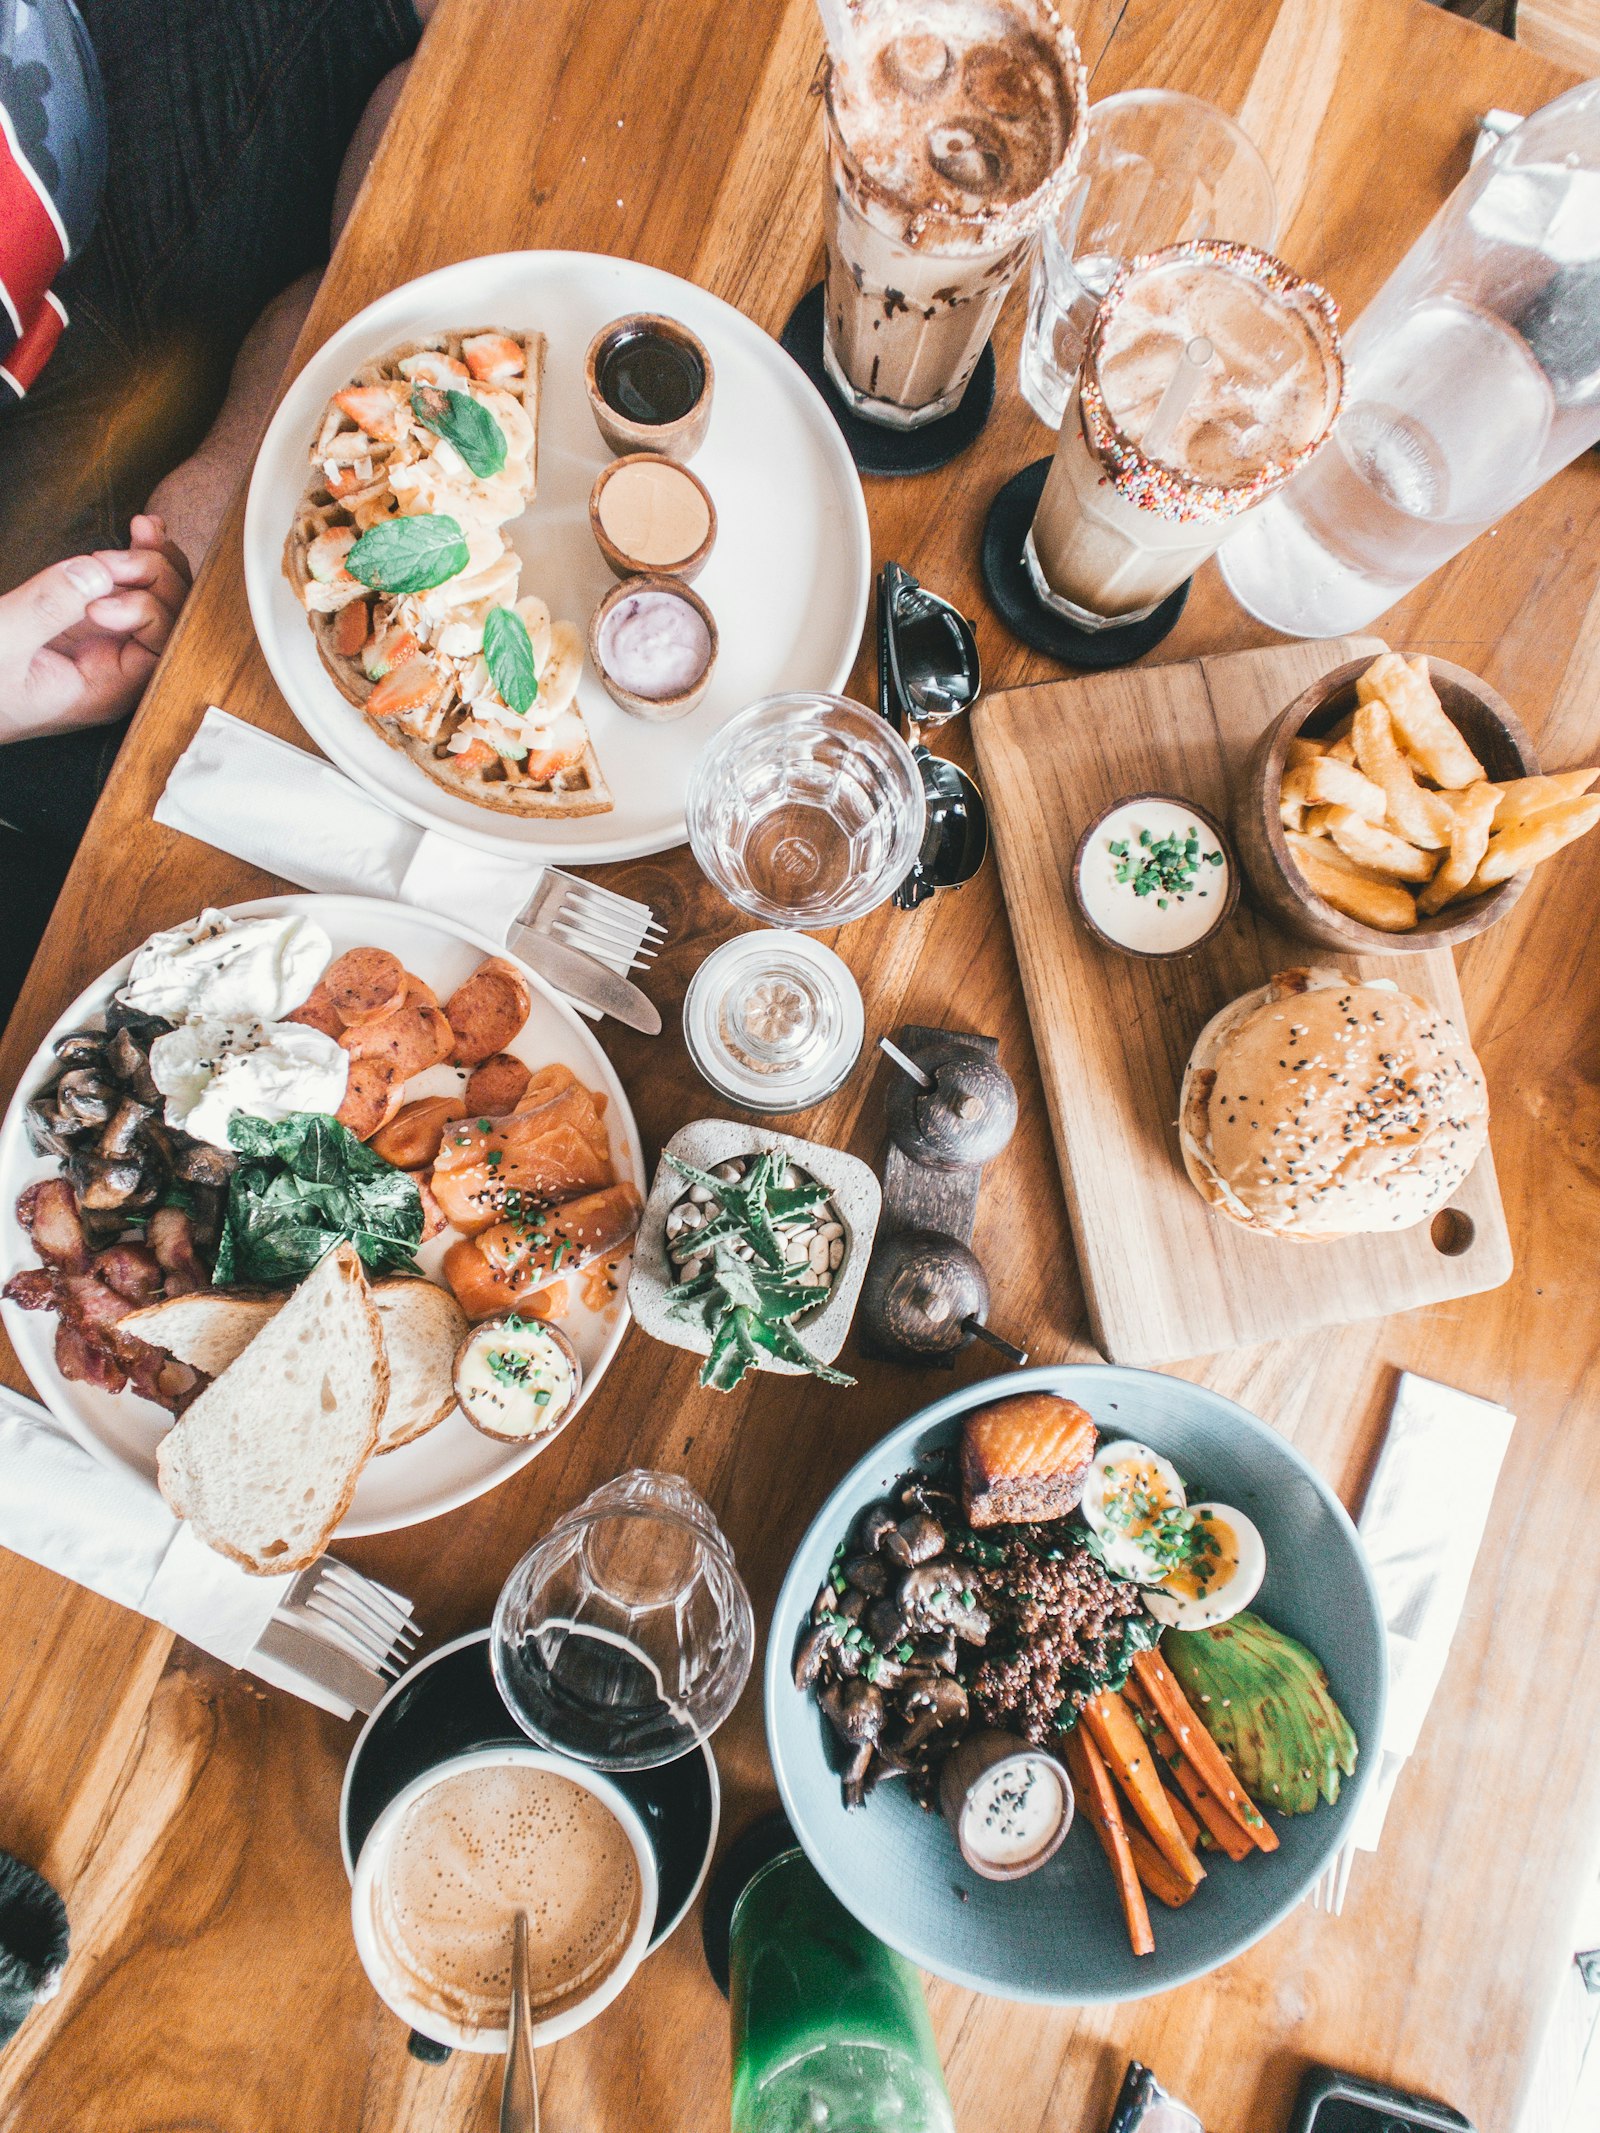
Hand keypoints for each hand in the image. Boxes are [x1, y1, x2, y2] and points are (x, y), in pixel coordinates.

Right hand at [0, 514, 191, 744]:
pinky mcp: (85, 621)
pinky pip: (128, 589)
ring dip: (154, 560)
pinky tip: (142, 529)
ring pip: (158, 600)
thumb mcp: (0, 644)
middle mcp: (117, 668)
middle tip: (108, 557)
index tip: (95, 603)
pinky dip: (138, 559)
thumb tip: (96, 573)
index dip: (145, 613)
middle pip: (170, 620)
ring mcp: (105, 641)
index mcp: (107, 691)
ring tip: (141, 526)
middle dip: (155, 578)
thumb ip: (45, 610)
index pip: (162, 649)